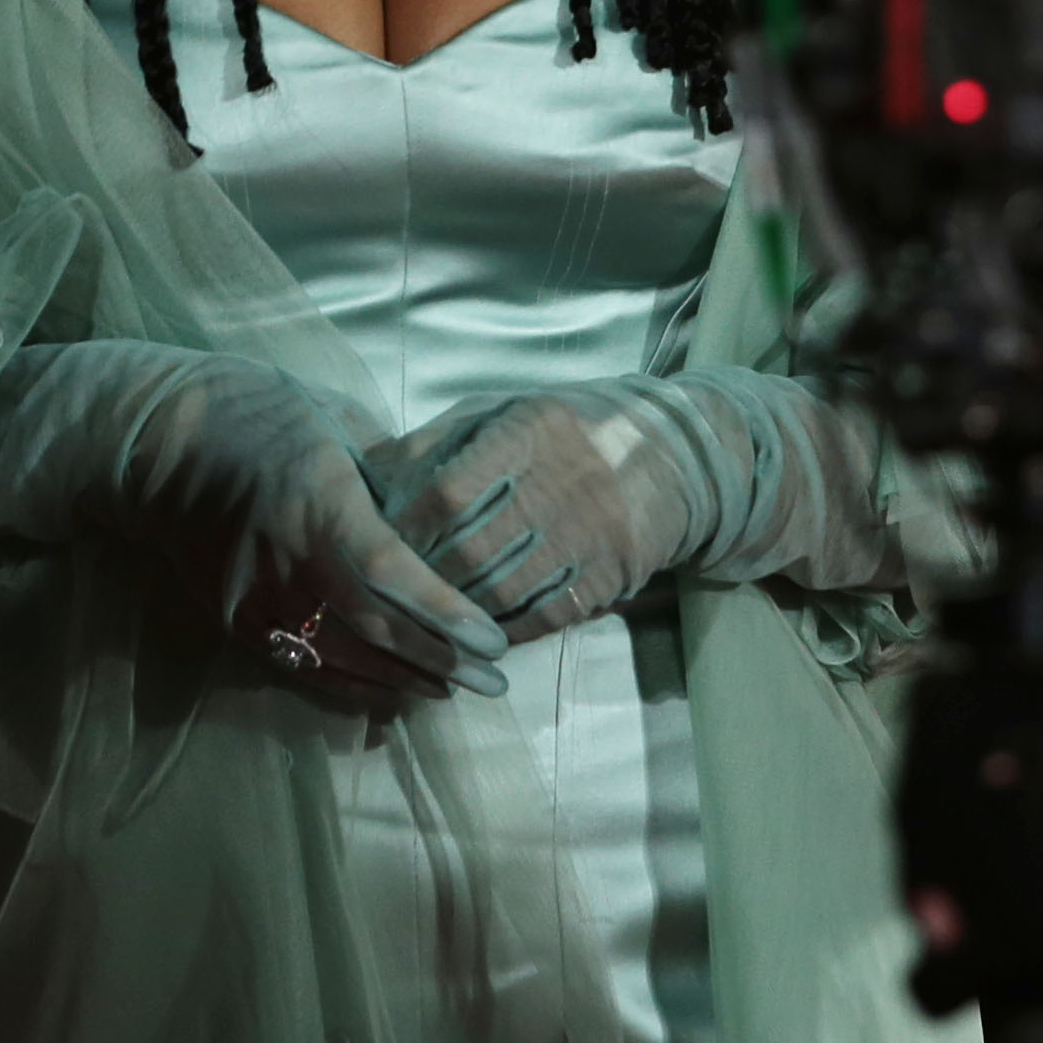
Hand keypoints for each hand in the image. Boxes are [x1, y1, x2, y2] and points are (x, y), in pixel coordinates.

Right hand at [118, 361, 509, 708]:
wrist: (152, 443)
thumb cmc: (254, 410)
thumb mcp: (332, 417)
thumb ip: (387, 470)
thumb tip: (440, 509)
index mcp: (316, 497)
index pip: (388, 572)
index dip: (442, 613)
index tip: (493, 636)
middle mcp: (287, 558)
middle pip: (373, 630)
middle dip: (440, 660)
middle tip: (495, 680)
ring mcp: (256, 597)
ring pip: (341, 660)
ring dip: (404, 681)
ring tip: (457, 688)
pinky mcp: (235, 621)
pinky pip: (303, 667)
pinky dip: (353, 686)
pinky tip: (392, 691)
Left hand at [361, 387, 697, 644]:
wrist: (671, 457)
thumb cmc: (566, 431)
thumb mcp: (505, 412)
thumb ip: (440, 439)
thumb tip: (371, 474)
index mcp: (529, 431)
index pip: (450, 489)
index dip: (409, 524)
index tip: (384, 541)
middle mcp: (562, 482)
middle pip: (473, 548)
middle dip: (426, 575)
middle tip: (395, 590)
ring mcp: (590, 533)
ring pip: (505, 590)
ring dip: (459, 610)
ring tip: (429, 615)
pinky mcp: (611, 574)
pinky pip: (545, 616)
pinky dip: (504, 629)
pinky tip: (478, 630)